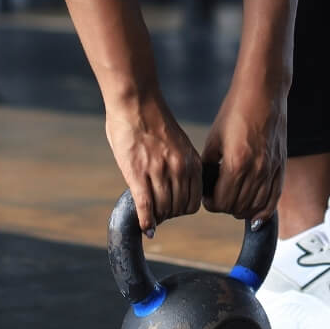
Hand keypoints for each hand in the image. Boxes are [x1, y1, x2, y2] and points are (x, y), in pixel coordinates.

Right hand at [104, 94, 201, 235]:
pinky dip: (145, 220)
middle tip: (159, 213)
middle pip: (178, 209)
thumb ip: (180, 164)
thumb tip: (177, 185)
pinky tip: (143, 227)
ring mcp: (159, 172)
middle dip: (169, 214)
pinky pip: (145, 206)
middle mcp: (179, 168)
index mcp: (191, 161)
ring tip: (149, 215)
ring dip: (156, 216)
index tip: (173, 209)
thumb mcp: (178, 143)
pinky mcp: (138, 173)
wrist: (136, 101)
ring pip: (162, 209)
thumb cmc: (152, 119)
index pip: (194, 201)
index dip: (182, 209)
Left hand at [201, 80, 286, 226]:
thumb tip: (206, 187)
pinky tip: (254, 210)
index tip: (208, 195)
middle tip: (219, 195)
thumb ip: (209, 166)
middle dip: (224, 206)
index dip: (211, 203)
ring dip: (242, 209)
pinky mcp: (282, 166)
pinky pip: (274, 199)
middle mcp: (256, 170)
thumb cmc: (235, 111)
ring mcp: (272, 169)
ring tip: (234, 199)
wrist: (262, 92)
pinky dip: (263, 209)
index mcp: (236, 163)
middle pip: (238, 208)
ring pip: (256, 207)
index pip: (221, 202)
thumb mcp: (214, 138)